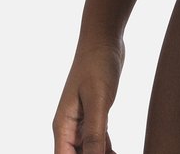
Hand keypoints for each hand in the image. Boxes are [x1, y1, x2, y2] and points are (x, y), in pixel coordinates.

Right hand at [52, 36, 125, 153]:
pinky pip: (97, 141)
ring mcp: (81, 121)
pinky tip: (116, 152)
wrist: (104, 38)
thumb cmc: (97, 64)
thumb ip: (95, 134)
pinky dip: (105, 150)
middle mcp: (69, 127)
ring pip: (87, 152)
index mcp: (63, 125)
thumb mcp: (98, 100)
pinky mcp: (94, 114)